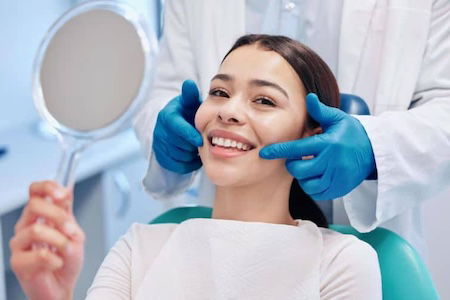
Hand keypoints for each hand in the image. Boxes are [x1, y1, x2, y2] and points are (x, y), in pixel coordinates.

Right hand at [10, 181, 84, 299]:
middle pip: (34, 205)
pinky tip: (57, 263)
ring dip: (59, 240)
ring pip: (36, 230)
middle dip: (58, 216)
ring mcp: (19, 243)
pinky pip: (39, 255)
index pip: (35, 191)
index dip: (47, 187)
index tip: (62, 194)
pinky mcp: (18, 262)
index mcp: (40, 215)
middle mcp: (26, 225)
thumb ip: (68, 215)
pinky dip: (56, 259)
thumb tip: (66, 191)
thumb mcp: (74, 234)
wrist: (62, 287)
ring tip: (66, 250)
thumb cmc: (66, 260)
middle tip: (71, 230)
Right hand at [153, 80, 202, 173]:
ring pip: (178, 156)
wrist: (176, 124)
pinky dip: (188, 164)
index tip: (200, 140)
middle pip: (178, 144)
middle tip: (202, 142)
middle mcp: (160, 130)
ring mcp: (159, 144)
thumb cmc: (187, 112)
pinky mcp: (160, 156)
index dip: (189, 135)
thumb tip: (189, 83)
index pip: (176, 128)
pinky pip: (176, 166)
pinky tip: (194, 156)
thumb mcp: (189, 102)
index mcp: (167, 116)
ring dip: (191, 154)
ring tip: (198, 148)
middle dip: (192, 145)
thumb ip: (190, 95)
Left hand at [260, 93, 375, 199]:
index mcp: (327, 143)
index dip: (278, 151)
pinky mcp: (340, 188)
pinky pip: (317, 193)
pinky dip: (312, 186)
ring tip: (309, 167)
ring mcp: (337, 177)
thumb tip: (309, 97)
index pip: (297, 148)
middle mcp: (332, 161)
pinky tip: (316, 176)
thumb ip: (320, 111)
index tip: (264, 153)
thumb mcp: (338, 119)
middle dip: (293, 164)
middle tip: (298, 158)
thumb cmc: (352, 133)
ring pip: (306, 184)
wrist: (375, 151)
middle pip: (299, 169)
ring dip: (303, 176)